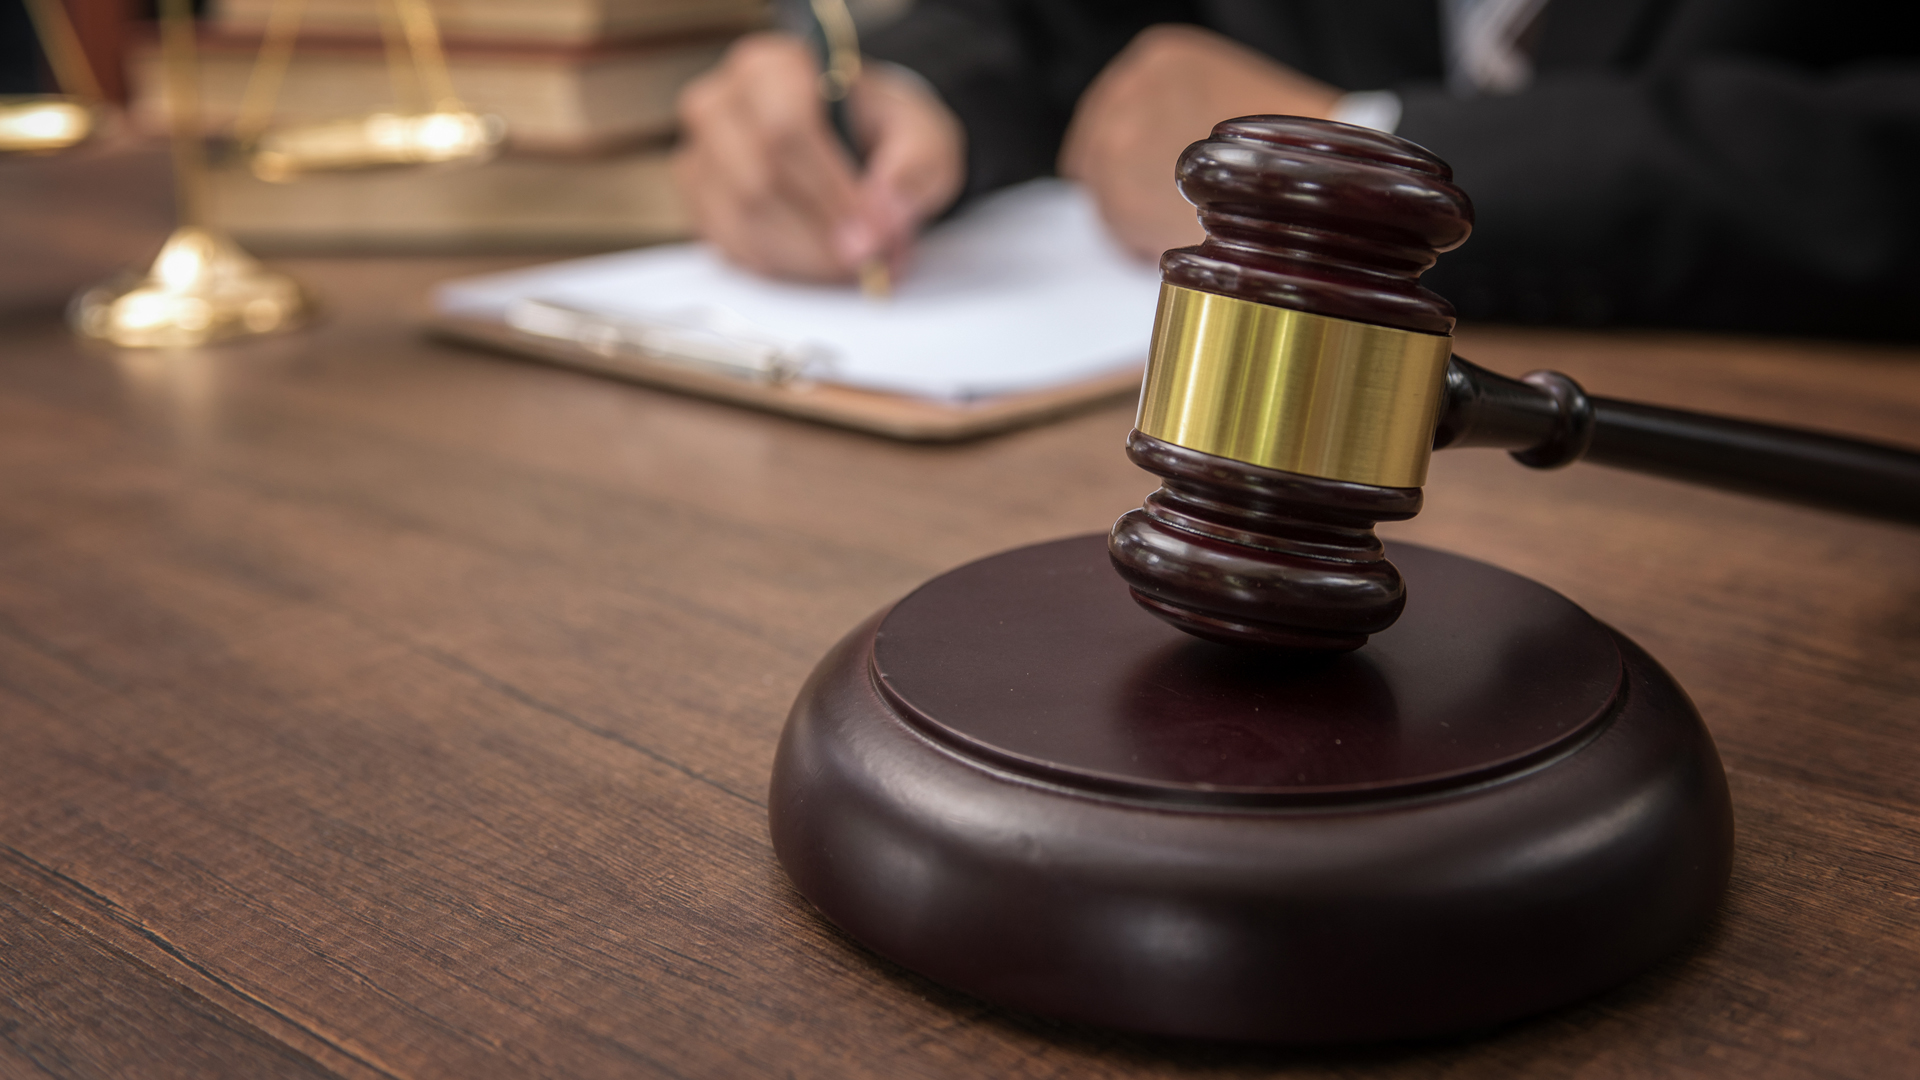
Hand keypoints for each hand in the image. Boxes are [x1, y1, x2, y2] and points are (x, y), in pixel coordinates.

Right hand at [672, 33, 965, 281]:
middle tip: (868, 259)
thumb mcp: (924, 137)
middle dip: (820, 232)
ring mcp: (704, 154)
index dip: (830, 190)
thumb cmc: (882, 129)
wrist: (860, 141)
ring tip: (853, 265)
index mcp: (774, 67)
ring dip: (804, 256)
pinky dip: (783, 267)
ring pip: (740, 219)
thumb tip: (886, 215)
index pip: (786, 128)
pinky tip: (820, 265)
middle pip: (757, 179)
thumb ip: (913, 170)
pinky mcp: (703, 202)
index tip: (873, 232)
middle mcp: (725, 103)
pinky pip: (731, 246)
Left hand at [1060, 25, 1342, 258]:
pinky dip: (1135, 236)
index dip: (1120, 143)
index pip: (1106, 105)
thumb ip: (1167, 104)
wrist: (1315, 179)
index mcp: (1157, 57)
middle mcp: (1130, 94)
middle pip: (1095, 148)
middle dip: (1122, 177)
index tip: (1130, 165)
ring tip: (1176, 217)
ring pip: (1100, 188)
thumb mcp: (1216, 90)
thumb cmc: (1280, 141)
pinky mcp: (1123, 200)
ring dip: (1128, 208)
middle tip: (1157, 199)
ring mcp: (1120, 146)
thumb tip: (1135, 143)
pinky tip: (1176, 230)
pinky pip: (1111, 225)